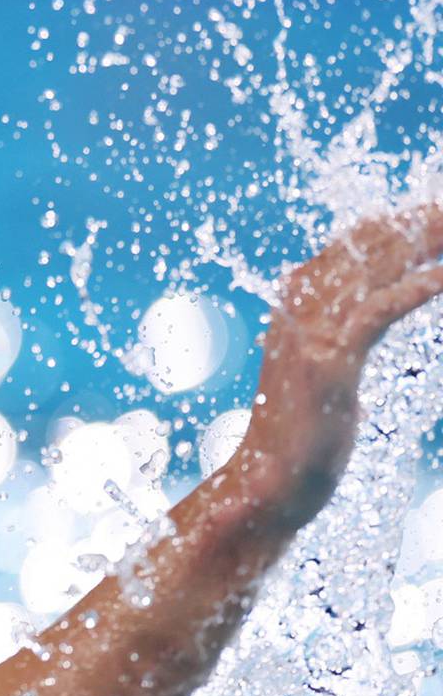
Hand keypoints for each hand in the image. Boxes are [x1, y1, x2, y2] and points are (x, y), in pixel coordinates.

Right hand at [240, 202, 442, 524]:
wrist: (268, 482)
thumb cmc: (301, 436)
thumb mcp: (321, 374)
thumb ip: (334, 340)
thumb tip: (350, 331)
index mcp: (293, 306)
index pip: (346, 248)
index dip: (390, 224)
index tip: (428, 214)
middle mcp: (297, 309)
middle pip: (361, 248)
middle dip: (412, 223)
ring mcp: (310, 334)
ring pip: (371, 269)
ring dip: (420, 242)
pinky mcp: (330, 362)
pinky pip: (377, 312)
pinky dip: (415, 288)